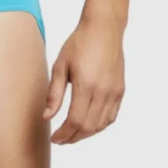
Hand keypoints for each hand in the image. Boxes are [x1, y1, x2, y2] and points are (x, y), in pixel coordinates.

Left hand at [42, 14, 124, 144]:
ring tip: (72, 133)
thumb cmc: (79, 43)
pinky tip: (89, 124)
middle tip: (61, 139)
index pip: (75, 121)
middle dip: (73, 137)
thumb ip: (54, 93)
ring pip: (101, 125)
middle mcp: (103, 92)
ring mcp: (114, 92)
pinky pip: (111, 117)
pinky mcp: (120, 90)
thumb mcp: (60, 65)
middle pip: (88, 127)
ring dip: (86, 133)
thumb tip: (47, 116)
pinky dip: (99, 125)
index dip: (64, 134)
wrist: (103, 28)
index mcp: (86, 85)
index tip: (54, 138)